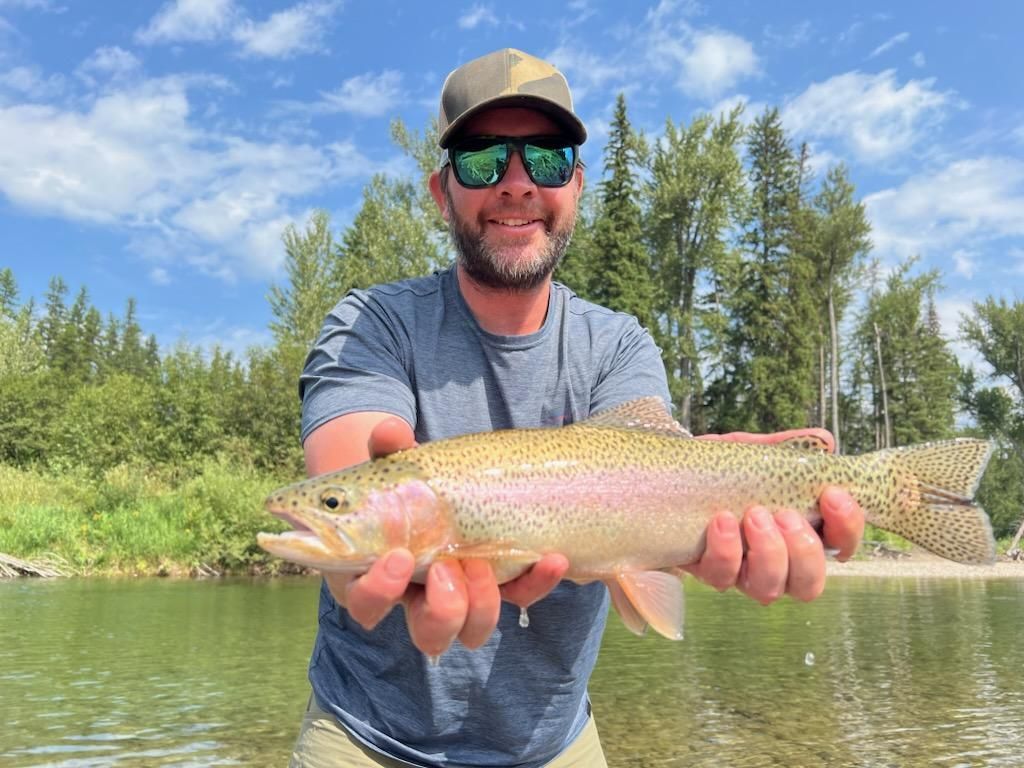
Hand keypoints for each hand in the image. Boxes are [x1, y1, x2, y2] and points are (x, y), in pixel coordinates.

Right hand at [323, 418, 568, 656]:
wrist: (445, 486)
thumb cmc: (406, 484)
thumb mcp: (396, 464)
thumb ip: (388, 449)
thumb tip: (390, 431)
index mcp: (379, 571)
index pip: (365, 602)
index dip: (377, 591)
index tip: (399, 557)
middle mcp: (422, 596)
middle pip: (427, 633)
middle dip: (442, 610)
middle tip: (449, 568)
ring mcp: (465, 596)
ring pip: (471, 631)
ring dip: (483, 604)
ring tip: (485, 564)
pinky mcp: (501, 586)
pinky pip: (521, 597)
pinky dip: (537, 582)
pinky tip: (552, 558)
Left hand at [682, 429, 865, 604]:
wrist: (672, 474)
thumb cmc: (723, 469)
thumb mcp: (756, 453)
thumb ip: (788, 449)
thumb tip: (823, 441)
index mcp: (801, 533)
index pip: (841, 545)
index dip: (847, 527)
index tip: (833, 494)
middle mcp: (777, 562)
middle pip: (808, 584)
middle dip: (803, 550)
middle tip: (786, 514)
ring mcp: (742, 572)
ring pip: (768, 589)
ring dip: (768, 553)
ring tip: (754, 515)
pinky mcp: (708, 570)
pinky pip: (721, 575)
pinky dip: (726, 549)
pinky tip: (721, 519)